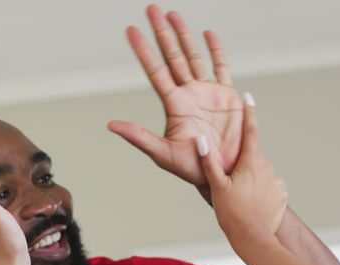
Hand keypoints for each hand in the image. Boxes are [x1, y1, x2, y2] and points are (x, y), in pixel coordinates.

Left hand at [108, 4, 242, 201]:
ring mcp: (207, 93)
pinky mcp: (227, 96)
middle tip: (151, 9)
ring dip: (184, 35)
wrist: (224, 173)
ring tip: (173, 14)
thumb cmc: (193, 168)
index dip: (143, 50)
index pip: (155, 71)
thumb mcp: (164, 154)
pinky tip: (207, 34)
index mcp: (174, 105)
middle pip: (172, 56)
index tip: (131, 30)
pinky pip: (221, 68)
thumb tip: (111, 125)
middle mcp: (188, 94)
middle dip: (161, 33)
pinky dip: (215, 51)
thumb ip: (139, 137)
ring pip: (193, 56)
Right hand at [197, 98, 286, 242]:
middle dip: (242, 165)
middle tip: (232, 184)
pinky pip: (269, 187)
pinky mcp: (282, 194)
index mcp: (250, 163)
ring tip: (241, 200)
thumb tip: (201, 140)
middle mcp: (267, 167)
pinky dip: (261, 192)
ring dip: (251, 180)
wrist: (255, 238)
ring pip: (260, 174)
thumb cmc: (232, 214)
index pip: (250, 131)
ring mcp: (276, 181)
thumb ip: (209, 163)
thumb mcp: (216, 187)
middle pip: (252, 158)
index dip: (249, 113)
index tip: (248, 97)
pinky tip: (252, 205)